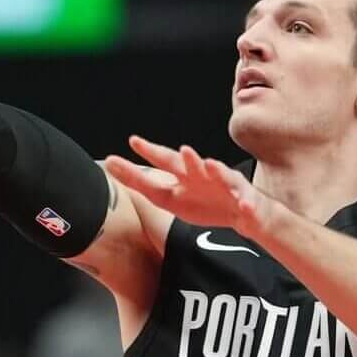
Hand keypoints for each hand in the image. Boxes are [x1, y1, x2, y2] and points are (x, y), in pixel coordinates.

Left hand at [103, 137, 268, 233]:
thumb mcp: (168, 198)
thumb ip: (141, 183)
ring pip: (222, 175)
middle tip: (182, 150)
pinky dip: (245, 203)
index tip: (133, 141)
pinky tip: (244, 205)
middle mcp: (206, 174)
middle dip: (188, 158)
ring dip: (216, 169)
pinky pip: (246, 202)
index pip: (166, 159)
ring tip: (209, 164)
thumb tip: (109, 164)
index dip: (151, 151)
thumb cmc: (206, 203)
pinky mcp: (246, 200)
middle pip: (195, 164)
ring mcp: (227, 185)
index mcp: (186, 174)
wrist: (244, 214)